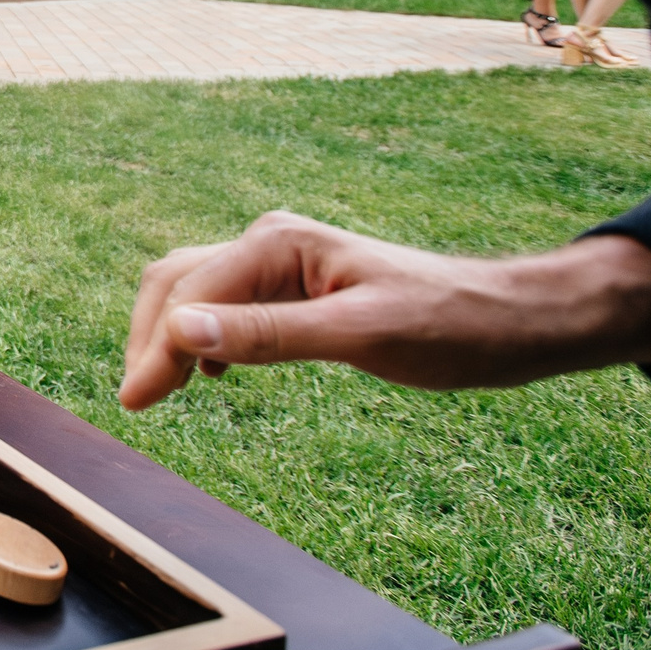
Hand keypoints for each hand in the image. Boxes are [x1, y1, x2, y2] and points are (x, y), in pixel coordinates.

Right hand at [119, 212, 650, 411]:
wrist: (516, 319)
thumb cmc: (450, 325)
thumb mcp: (358, 336)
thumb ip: (267, 334)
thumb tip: (178, 334)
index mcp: (277, 243)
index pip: (189, 295)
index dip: (154, 350)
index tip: (134, 405)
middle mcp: (272, 243)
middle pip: (179, 282)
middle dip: (149, 338)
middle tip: (137, 403)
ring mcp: (285, 264)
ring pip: (199, 294)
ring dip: (170, 338)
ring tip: (159, 391)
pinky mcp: (302, 289)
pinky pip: (230, 306)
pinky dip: (204, 338)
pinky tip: (212, 376)